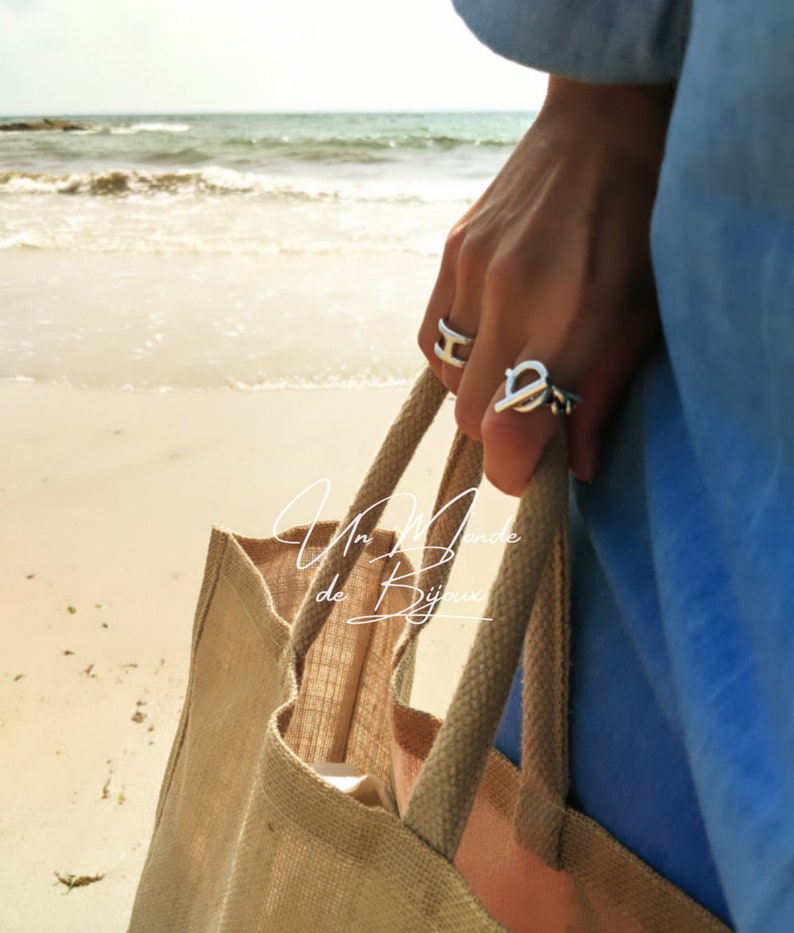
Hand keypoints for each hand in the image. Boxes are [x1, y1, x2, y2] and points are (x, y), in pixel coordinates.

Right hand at [418, 77, 672, 493]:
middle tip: (534, 416)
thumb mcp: (642, 315)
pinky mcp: (450, 252)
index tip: (528, 474)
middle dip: (500, 434)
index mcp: (569, 314)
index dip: (513, 469)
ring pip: (448, 379)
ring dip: (477, 392)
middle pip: (471, 414)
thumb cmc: (641, 225)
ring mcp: (470, 269)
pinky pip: (433, 337)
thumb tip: (574, 467)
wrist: (602, 124)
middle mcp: (509, 294)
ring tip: (514, 366)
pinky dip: (456, 358)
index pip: (509, 423)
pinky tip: (488, 340)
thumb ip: (603, 396)